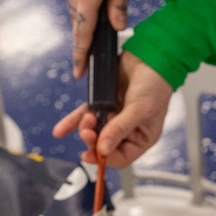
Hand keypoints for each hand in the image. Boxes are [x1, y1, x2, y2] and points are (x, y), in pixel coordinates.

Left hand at [53, 52, 171, 168]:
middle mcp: (127, 130)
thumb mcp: (139, 109)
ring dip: (84, 129)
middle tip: (87, 132)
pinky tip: (60, 130)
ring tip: (85, 120)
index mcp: (141, 138)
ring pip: (93, 131)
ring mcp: (114, 117)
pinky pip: (85, 115)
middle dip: (92, 140)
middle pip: (103, 146)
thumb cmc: (155, 85)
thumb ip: (119, 129)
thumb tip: (102, 150)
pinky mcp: (103, 103)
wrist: (150, 56)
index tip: (91, 154)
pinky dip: (72, 122)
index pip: (121, 158)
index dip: (104, 159)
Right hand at [55, 0, 133, 78]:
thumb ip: (119, 2)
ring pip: (77, 8)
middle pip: (79, 23)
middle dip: (84, 39)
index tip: (78, 72)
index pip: (84, 31)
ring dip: (87, 15)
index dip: (81, 54)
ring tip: (102, 10)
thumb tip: (117, 26)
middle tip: (91, 56)